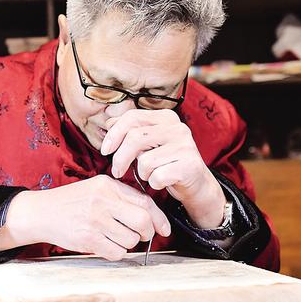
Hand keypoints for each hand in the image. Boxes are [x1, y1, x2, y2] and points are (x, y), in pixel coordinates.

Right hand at [6, 175, 170, 260]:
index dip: (159, 218)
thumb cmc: (71, 202)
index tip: (164, 229)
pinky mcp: (87, 239)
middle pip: (143, 221)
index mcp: (107, 185)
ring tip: (113, 238)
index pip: (145, 201)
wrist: (41, 212)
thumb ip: (120, 197)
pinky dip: (115, 252)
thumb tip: (151, 216)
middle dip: (147, 233)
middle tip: (140, 236)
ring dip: (128, 244)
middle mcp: (103, 201)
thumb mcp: (95, 189)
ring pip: (130, 240)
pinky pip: (116, 252)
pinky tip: (105, 245)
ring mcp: (95, 221)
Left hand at [100, 109, 224, 227]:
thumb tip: (108, 124)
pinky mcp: (190, 165)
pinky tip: (162, 181)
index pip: (132, 117)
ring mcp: (186, 146)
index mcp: (166, 117)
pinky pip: (157, 177)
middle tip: (116, 171)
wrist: (196, 184)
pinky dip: (154, 183)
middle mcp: (178, 128)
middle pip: (135, 138)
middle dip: (120, 158)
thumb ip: (131, 132)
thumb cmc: (166, 163)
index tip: (105, 150)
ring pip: (145, 161)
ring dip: (142, 173)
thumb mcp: (148, 144)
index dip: (114, 134)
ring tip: (150, 174)